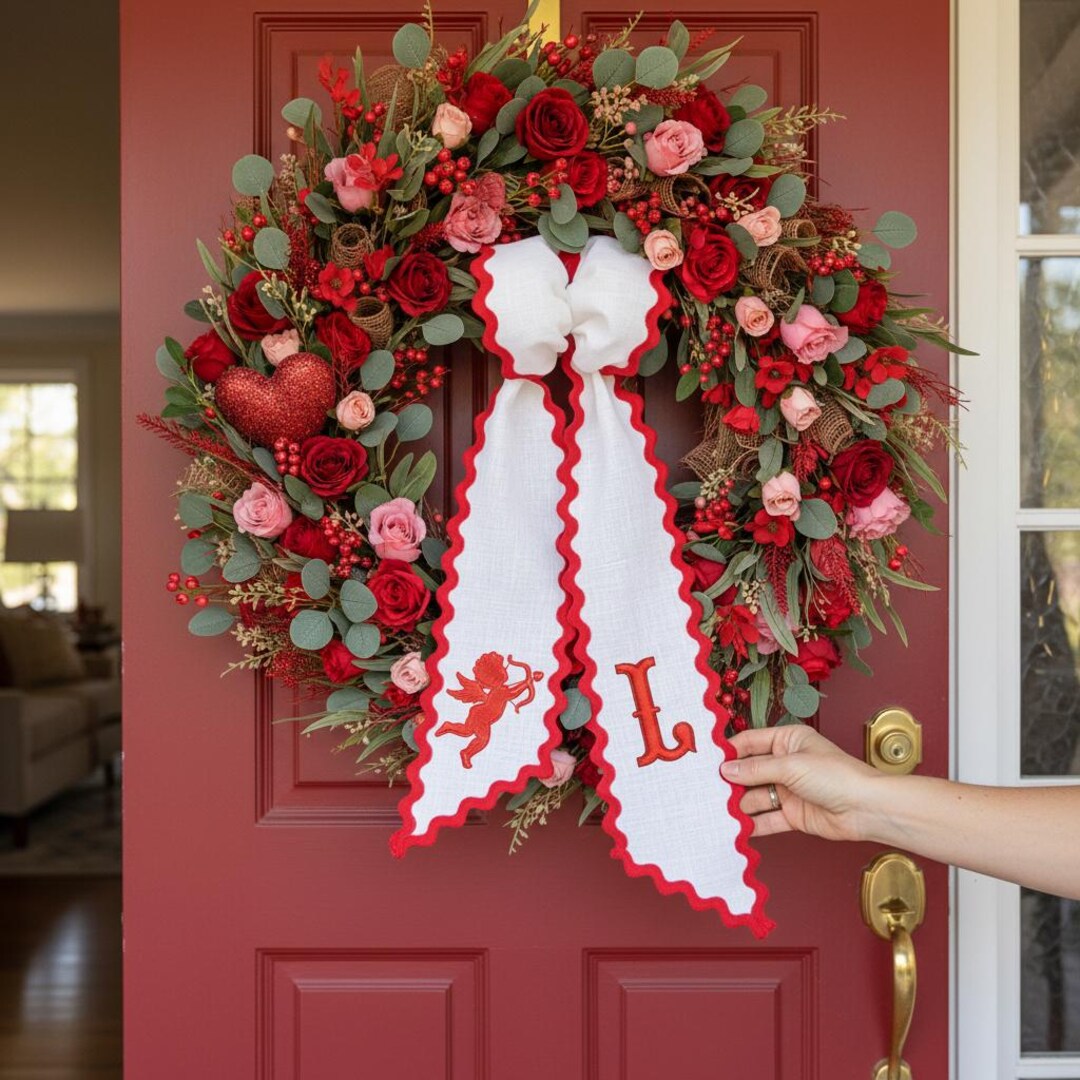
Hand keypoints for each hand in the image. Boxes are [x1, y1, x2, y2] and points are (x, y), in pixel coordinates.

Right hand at [720, 725, 882, 840]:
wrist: (866, 809)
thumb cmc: (836, 776)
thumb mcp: (791, 765)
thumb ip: (755, 769)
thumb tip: (725, 770)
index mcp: (788, 741)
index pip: (750, 743)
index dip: (730, 752)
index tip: (706, 761)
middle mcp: (786, 764)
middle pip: (750, 772)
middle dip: (731, 781)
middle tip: (705, 789)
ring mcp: (788, 790)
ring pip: (755, 796)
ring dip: (738, 804)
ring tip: (715, 810)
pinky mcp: (792, 814)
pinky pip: (766, 818)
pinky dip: (751, 824)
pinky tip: (734, 827)